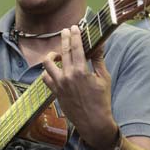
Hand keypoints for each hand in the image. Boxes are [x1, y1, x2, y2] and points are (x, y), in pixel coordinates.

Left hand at [42, 25, 117, 149]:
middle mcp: (67, 76)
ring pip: (48, 63)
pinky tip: (54, 69)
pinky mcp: (55, 92)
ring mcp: (59, 84)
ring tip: (58, 53)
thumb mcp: (103, 78)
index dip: (74, 35)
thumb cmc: (101, 101)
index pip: (76, 47)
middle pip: (63, 51)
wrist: (93, 122)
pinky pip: (45, 78)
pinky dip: (48, 71)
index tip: (74, 27)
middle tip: (65, 31)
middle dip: (64, 39)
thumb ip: (98, 59)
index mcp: (81, 71)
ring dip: (52, 55)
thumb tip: (99, 44)